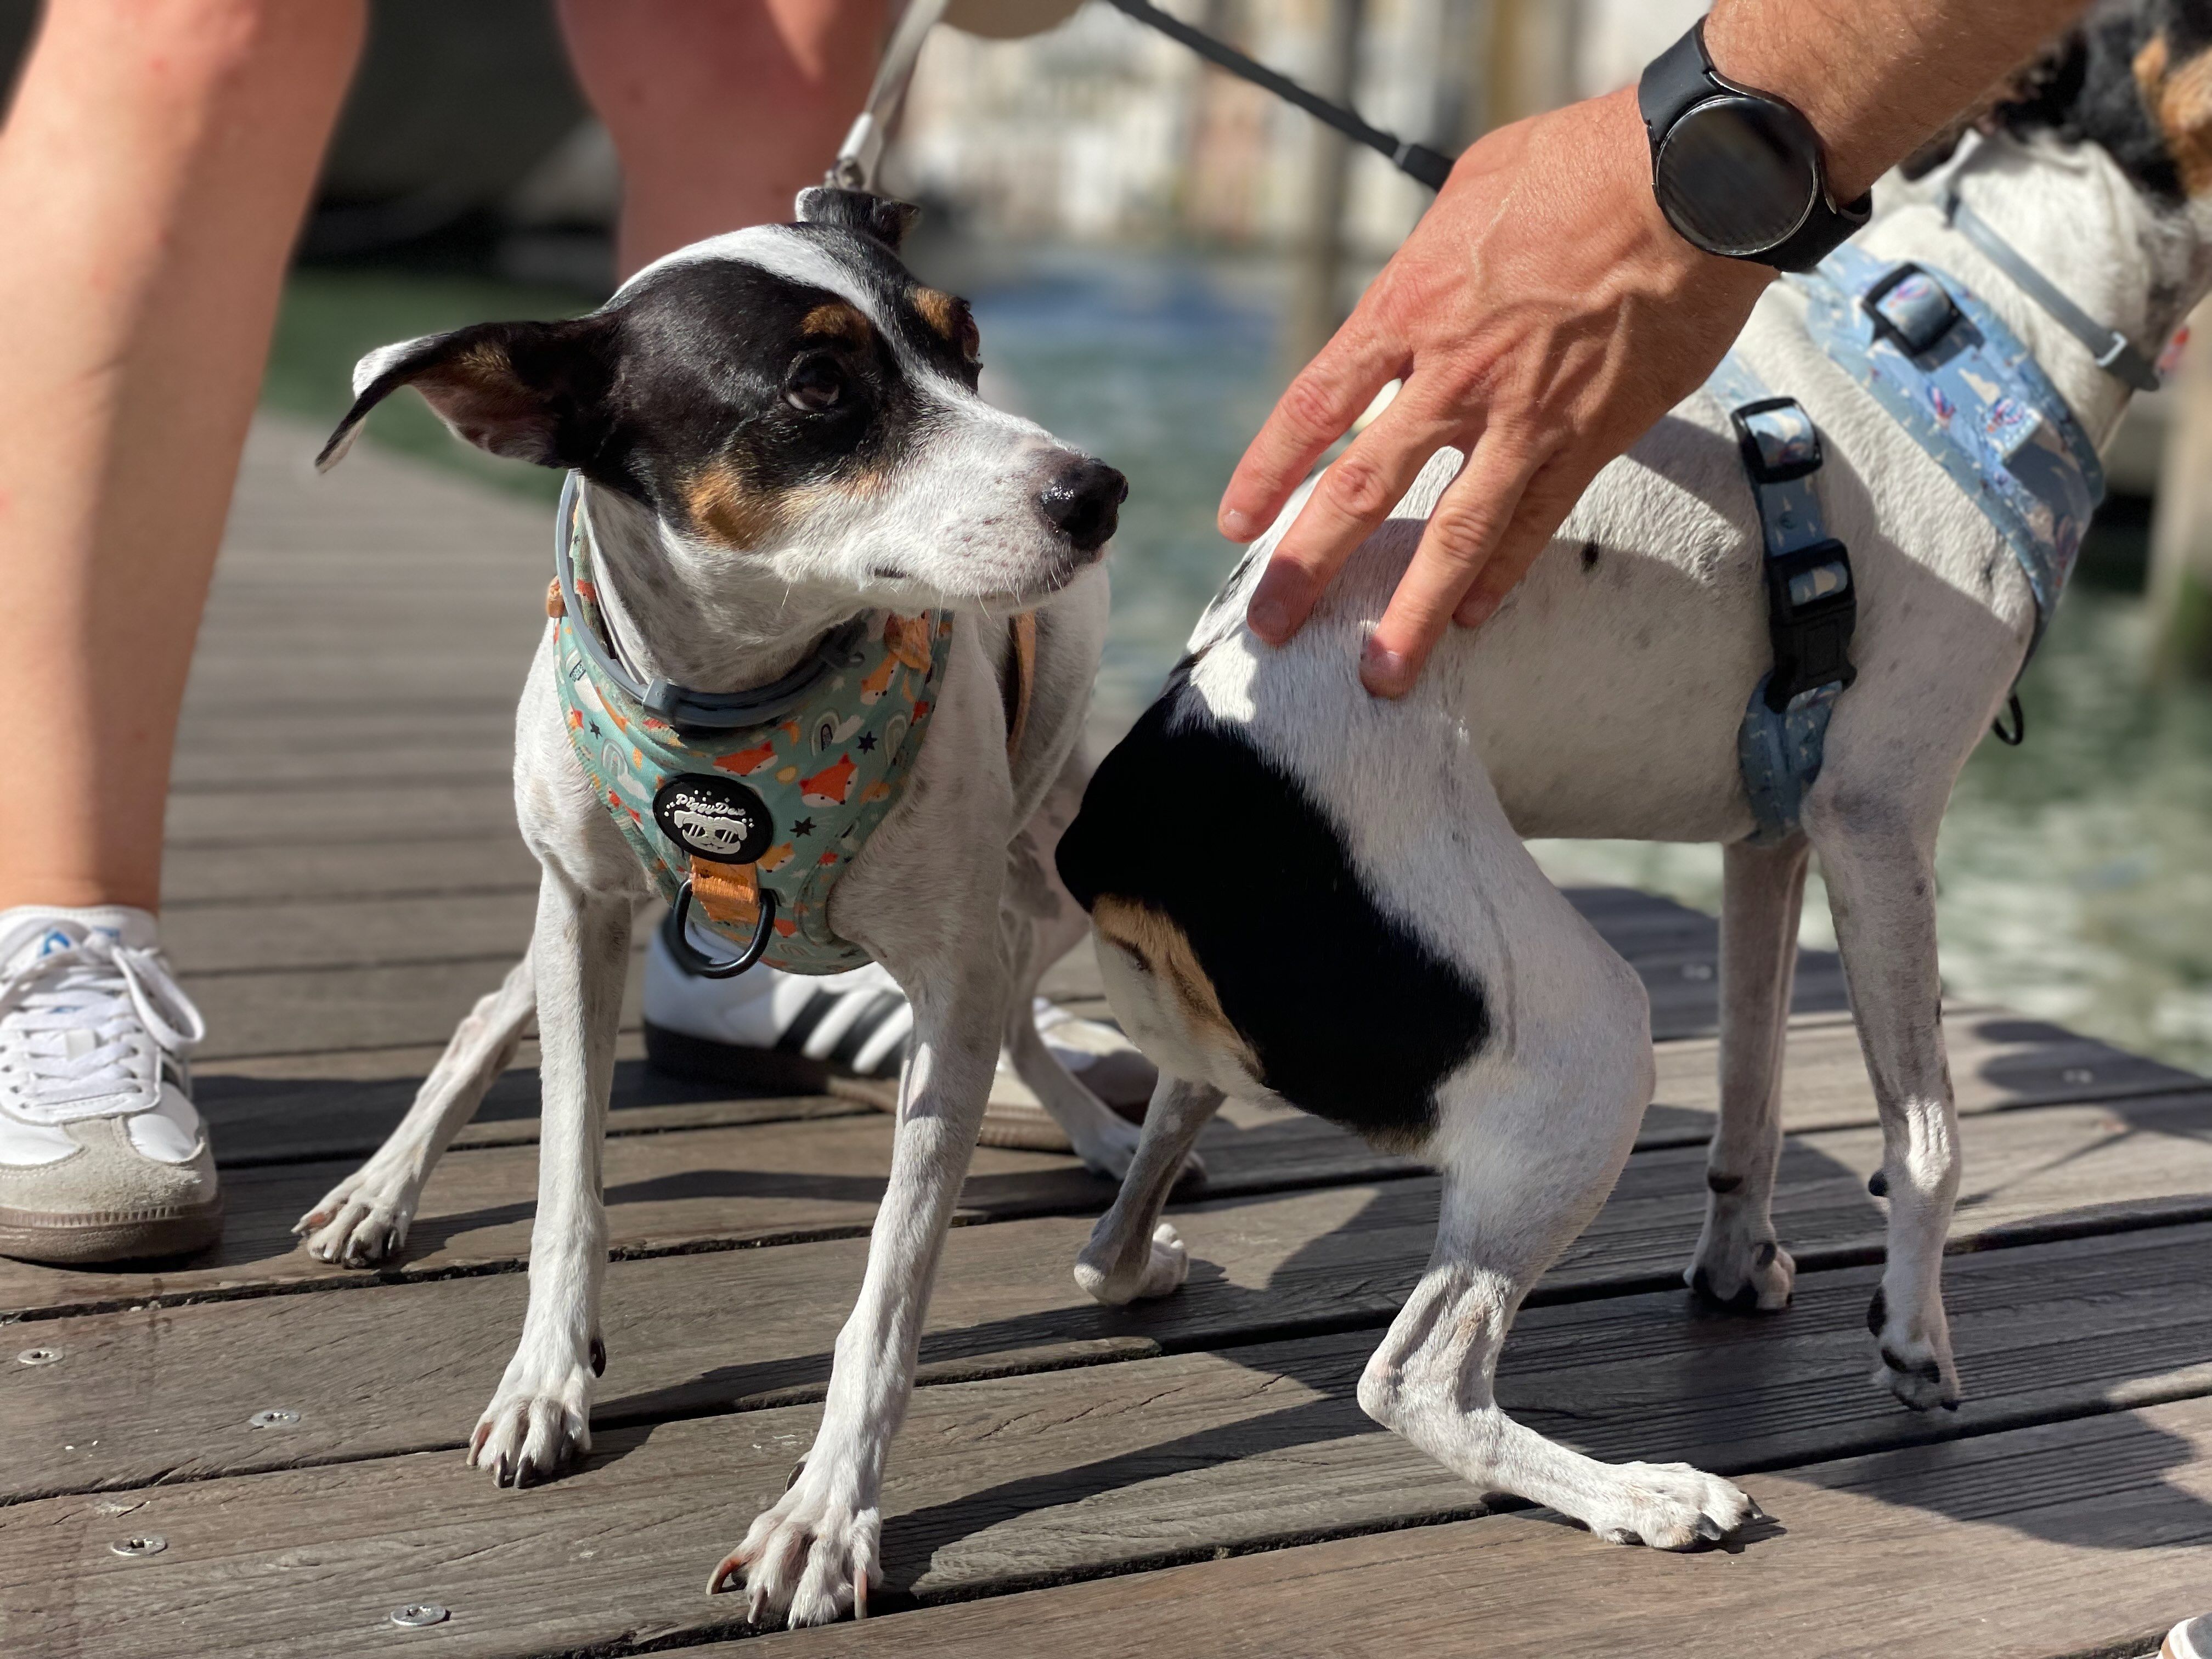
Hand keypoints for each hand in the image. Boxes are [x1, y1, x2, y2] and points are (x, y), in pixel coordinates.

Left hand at [1223, 85, 1772, 696]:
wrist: (1695, 179)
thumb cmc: (1581, 164)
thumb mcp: (1469, 192)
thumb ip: (1427, 263)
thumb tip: (1411, 300)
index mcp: (1409, 309)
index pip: (1315, 407)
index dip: (1269, 470)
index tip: (1236, 524)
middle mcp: (1453, 376)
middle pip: (1359, 489)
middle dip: (1306, 566)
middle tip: (1273, 626)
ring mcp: (1524, 417)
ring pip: (1451, 536)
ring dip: (1410, 613)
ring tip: (1379, 674)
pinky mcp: (1592, 438)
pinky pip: (1535, 524)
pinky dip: (1500, 575)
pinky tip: (1472, 615)